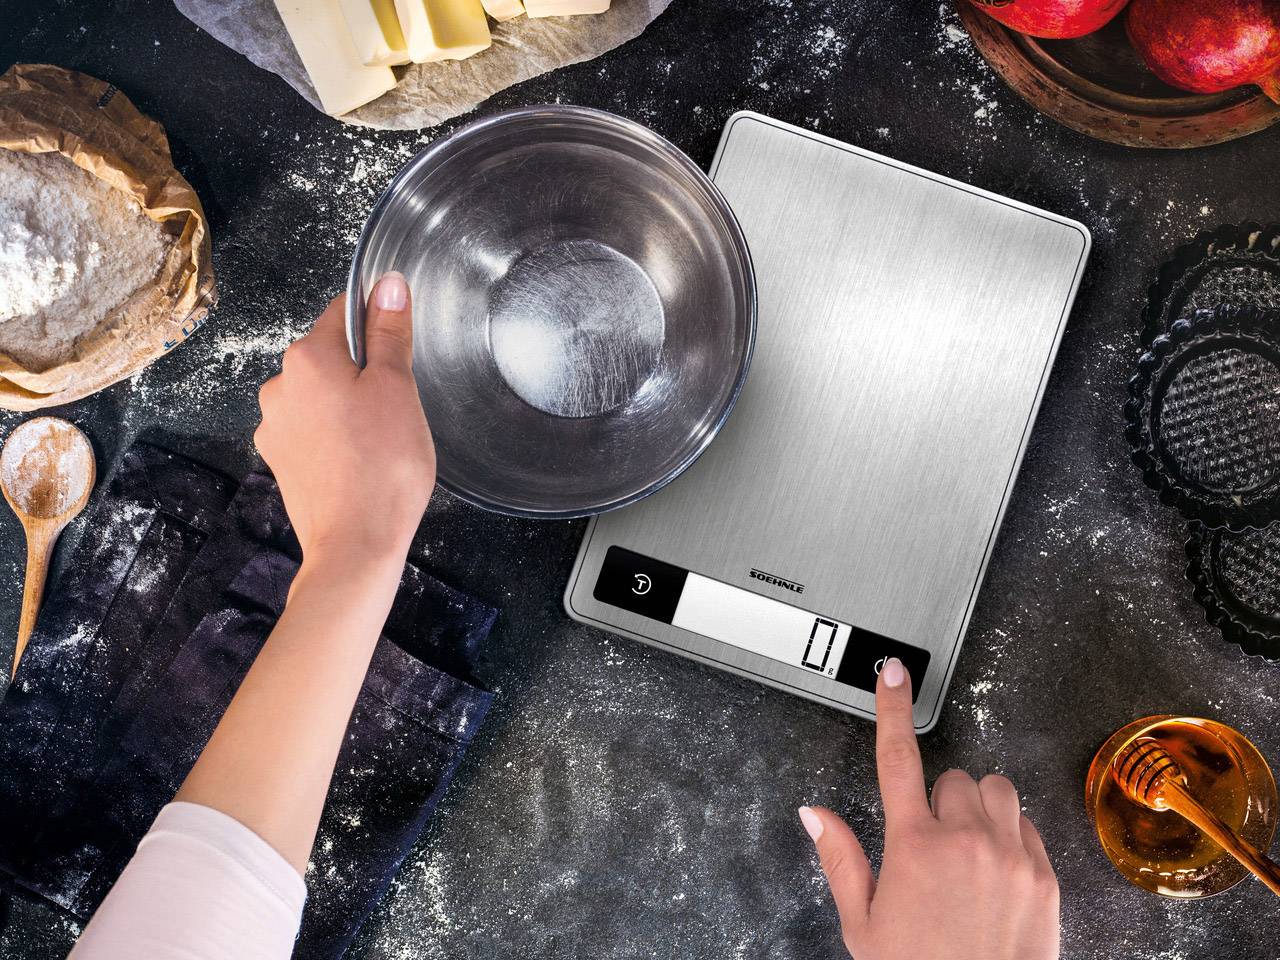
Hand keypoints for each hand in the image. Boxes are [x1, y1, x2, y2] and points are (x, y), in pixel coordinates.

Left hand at [255, 272, 434, 568]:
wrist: (355, 545)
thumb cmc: (382, 468)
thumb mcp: (398, 388)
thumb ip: (390, 333)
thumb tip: (387, 284)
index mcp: (308, 358)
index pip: (344, 313)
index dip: (379, 326)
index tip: (400, 350)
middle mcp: (280, 385)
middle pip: (333, 357)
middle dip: (365, 373)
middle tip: (398, 407)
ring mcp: (275, 425)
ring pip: (323, 396)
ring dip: (350, 406)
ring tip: (381, 441)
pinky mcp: (281, 459)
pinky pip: (314, 430)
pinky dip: (337, 437)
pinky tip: (361, 462)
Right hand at [799, 659, 1058, 959]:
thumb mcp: (863, 925)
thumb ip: (840, 859)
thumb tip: (814, 813)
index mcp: (914, 847)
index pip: (897, 758)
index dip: (891, 707)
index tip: (892, 671)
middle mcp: (966, 842)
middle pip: (952, 777)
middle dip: (938, 801)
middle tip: (929, 845)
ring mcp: (1011, 856)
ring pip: (995, 791)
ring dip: (978, 808)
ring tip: (966, 850)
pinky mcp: (1044, 875)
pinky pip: (1027, 824)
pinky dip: (1009, 835)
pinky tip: (993, 871)